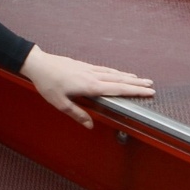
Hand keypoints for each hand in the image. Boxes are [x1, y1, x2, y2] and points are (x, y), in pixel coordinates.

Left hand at [19, 46, 154, 127]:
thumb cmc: (47, 84)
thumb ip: (77, 114)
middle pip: (119, 79)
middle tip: (151, 85)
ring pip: (112, 73)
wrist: (38, 63)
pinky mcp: (82, 65)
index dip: (134, 91)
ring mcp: (88, 69)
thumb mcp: (60, 103)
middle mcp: (92, 76)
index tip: (148, 91)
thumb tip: (90, 125)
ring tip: (139, 78)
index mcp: (90, 86)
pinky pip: (104, 69)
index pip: (117, 89)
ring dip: (127, 76)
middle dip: (136, 83)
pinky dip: (114, 71)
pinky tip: (116, 72)